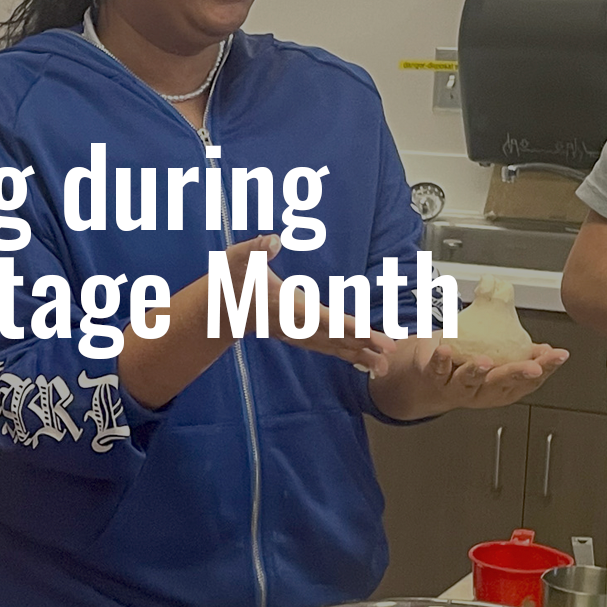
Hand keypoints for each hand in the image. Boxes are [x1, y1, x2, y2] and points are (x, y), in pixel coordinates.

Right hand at [227, 235, 394, 373]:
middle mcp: (294, 325)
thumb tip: (274, 240)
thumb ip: (256, 248)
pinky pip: (325, 349)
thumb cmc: (232, 280)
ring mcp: (294, 334)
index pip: (324, 318)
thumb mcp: (239, 258)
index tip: (372, 335)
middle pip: (333, 337)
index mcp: (287, 306)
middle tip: (389, 354)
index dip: (350, 327)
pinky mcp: (296, 336)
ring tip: (383, 366)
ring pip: (331, 347)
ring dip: (357, 356)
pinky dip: (344, 355)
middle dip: (362, 346)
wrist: (218, 307)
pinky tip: (362, 361)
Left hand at [387, 340, 568, 415]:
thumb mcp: (499, 358)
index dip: (547, 368)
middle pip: (502, 384)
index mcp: (502, 387)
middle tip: (533, 367)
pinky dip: (442, 360)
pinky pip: (438, 370)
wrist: (428, 378)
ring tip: (485, 361)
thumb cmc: (466, 365)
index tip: (559, 355)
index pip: (529, 380)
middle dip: (518, 374)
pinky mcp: (435, 377)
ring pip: (469, 382)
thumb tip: (548, 349)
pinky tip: (445, 350)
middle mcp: (482, 391)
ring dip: (477, 372)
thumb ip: (522, 353)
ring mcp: (457, 387)